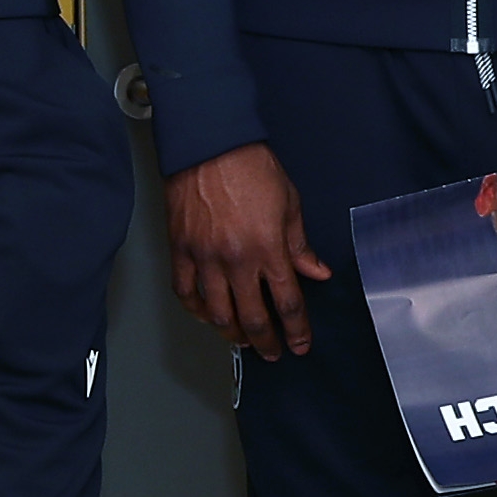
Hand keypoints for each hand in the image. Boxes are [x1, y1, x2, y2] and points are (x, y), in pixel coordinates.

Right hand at [163, 142, 330, 357]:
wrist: (209, 144)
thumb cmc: (251, 168)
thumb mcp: (290, 204)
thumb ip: (300, 245)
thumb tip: (316, 272)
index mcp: (269, 249)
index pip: (288, 303)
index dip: (297, 330)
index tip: (300, 344)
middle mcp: (236, 260)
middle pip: (252, 318)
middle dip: (266, 341)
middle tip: (272, 352)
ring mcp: (204, 257)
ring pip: (216, 312)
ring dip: (230, 332)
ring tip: (240, 338)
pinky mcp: (180, 249)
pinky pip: (185, 291)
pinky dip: (195, 308)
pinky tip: (205, 314)